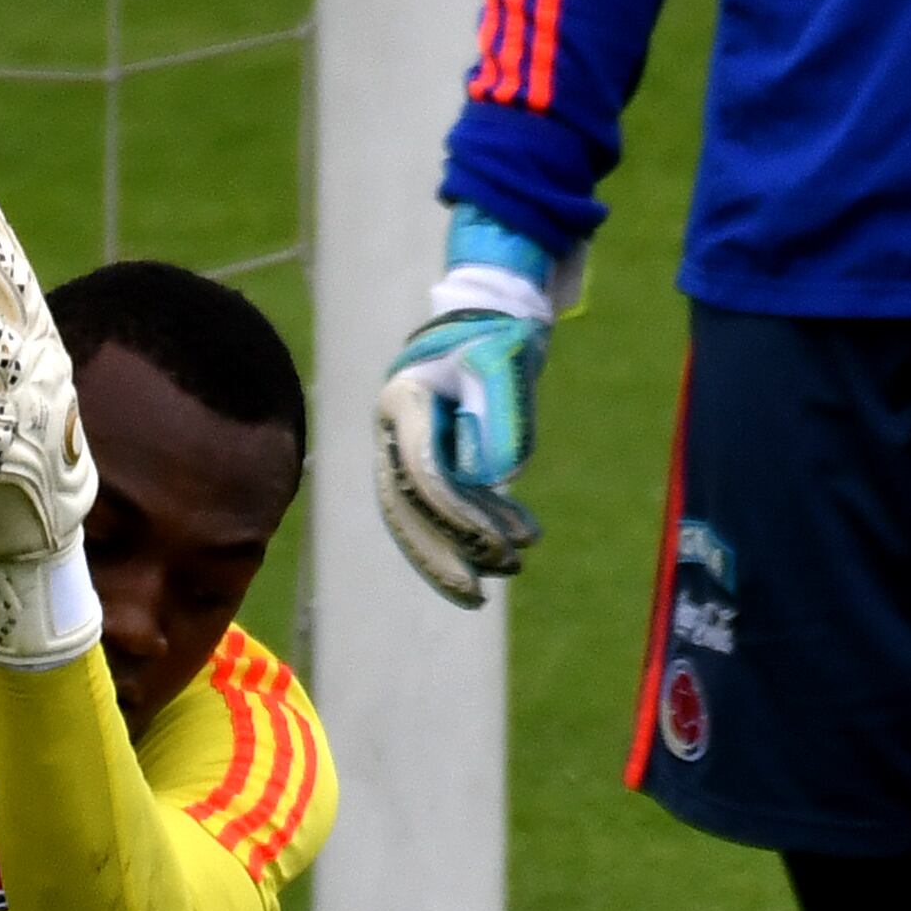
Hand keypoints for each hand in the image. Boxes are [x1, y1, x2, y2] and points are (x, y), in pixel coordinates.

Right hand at [373, 204, 568, 606]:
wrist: (487, 317)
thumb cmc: (497, 333)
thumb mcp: (507, 360)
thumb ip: (503, 412)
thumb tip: (498, 475)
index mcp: (401, 403)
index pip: (422, 472)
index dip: (457, 515)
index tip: (497, 546)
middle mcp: (392, 431)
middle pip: (406, 508)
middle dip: (441, 554)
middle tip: (481, 592)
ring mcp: (404, 446)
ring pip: (419, 514)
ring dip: (461, 546)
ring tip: (514, 567)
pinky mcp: (428, 457)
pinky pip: (442, 503)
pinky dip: (478, 523)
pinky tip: (518, 539)